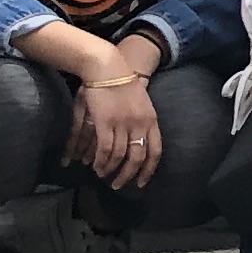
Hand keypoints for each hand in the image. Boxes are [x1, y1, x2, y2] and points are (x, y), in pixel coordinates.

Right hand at [64, 42, 166, 188]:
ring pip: (119, 156)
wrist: (108, 67)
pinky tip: (96, 165)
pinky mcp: (105, 122)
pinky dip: (101, 160)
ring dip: (110, 169)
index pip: (155, 151)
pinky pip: (105, 149)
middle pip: (137, 158)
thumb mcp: (141, 103)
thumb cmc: (122, 83)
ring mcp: (123, 124)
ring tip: (103, 175)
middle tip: (118, 185)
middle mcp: (140, 124)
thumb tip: (136, 141)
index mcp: (152, 120)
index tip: (141, 182)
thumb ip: (141, 122)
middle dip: (128, 175)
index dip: (148, 170)